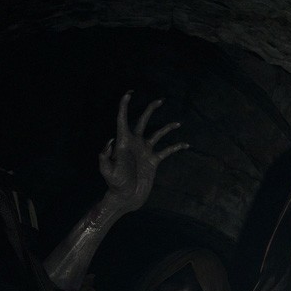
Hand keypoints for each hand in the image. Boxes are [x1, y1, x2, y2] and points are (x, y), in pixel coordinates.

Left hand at [99, 91, 187, 213]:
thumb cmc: (115, 185)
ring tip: (178, 123)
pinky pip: (166, 151)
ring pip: (158, 134)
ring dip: (167, 128)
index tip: (129, 93)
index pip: (122, 120)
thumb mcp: (107, 172)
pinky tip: (185, 144)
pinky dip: (176, 147)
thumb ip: (105, 157)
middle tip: (160, 100)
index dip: (124, 106)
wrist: (126, 198)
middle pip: (143, 121)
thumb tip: (111, 140)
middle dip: (151, 110)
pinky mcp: (153, 161)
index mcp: (123, 142)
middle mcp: (135, 143)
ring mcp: (145, 151)